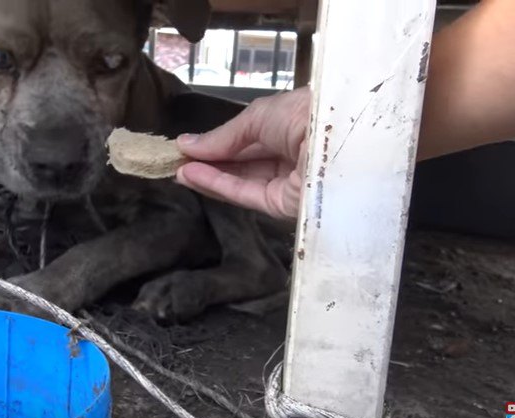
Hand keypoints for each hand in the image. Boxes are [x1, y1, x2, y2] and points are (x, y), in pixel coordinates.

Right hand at [175, 87, 310, 218]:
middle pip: (245, 162)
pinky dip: (218, 185)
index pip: (252, 137)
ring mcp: (289, 183)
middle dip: (210, 160)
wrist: (338, 142)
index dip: (220, 141)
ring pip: (242, 180)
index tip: (187, 144)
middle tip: (175, 159)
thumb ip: (223, 136)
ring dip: (208, 174)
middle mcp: (293, 155)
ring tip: (177, 169)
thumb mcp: (259, 115)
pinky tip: (192, 176)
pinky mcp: (285, 206)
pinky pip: (246, 194)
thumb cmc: (305, 114)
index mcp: (296, 126)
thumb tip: (187, 145)